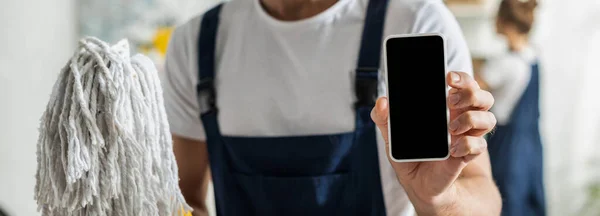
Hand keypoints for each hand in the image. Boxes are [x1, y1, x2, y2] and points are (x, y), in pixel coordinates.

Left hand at [371, 71, 495, 208]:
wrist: (422, 188)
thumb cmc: (411, 159)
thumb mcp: (393, 139)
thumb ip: (385, 120)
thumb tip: (382, 102)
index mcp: (446, 110)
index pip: (463, 85)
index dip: (462, 78)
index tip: (449, 77)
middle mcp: (461, 120)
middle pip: (482, 96)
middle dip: (470, 93)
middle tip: (450, 101)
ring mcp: (468, 137)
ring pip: (488, 118)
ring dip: (471, 118)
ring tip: (451, 128)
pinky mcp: (469, 156)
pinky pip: (480, 145)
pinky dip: (468, 145)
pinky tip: (452, 150)